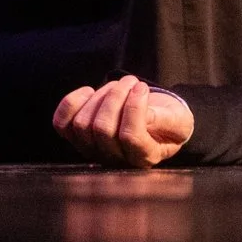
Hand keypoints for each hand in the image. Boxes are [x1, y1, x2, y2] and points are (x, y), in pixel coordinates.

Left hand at [53, 76, 193, 168]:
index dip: (134, 107)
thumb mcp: (179, 121)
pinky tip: (89, 92)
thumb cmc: (169, 122)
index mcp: (144, 157)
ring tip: (118, 86)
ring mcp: (93, 150)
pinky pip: (62, 124)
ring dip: (100, 96)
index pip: (130, 136)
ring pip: (83, 124)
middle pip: (102, 128)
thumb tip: (145, 115)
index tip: (143, 88)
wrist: (156, 123)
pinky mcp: (78, 138)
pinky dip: (71, 103)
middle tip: (132, 82)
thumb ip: (166, 120)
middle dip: (116, 96)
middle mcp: (115, 159)